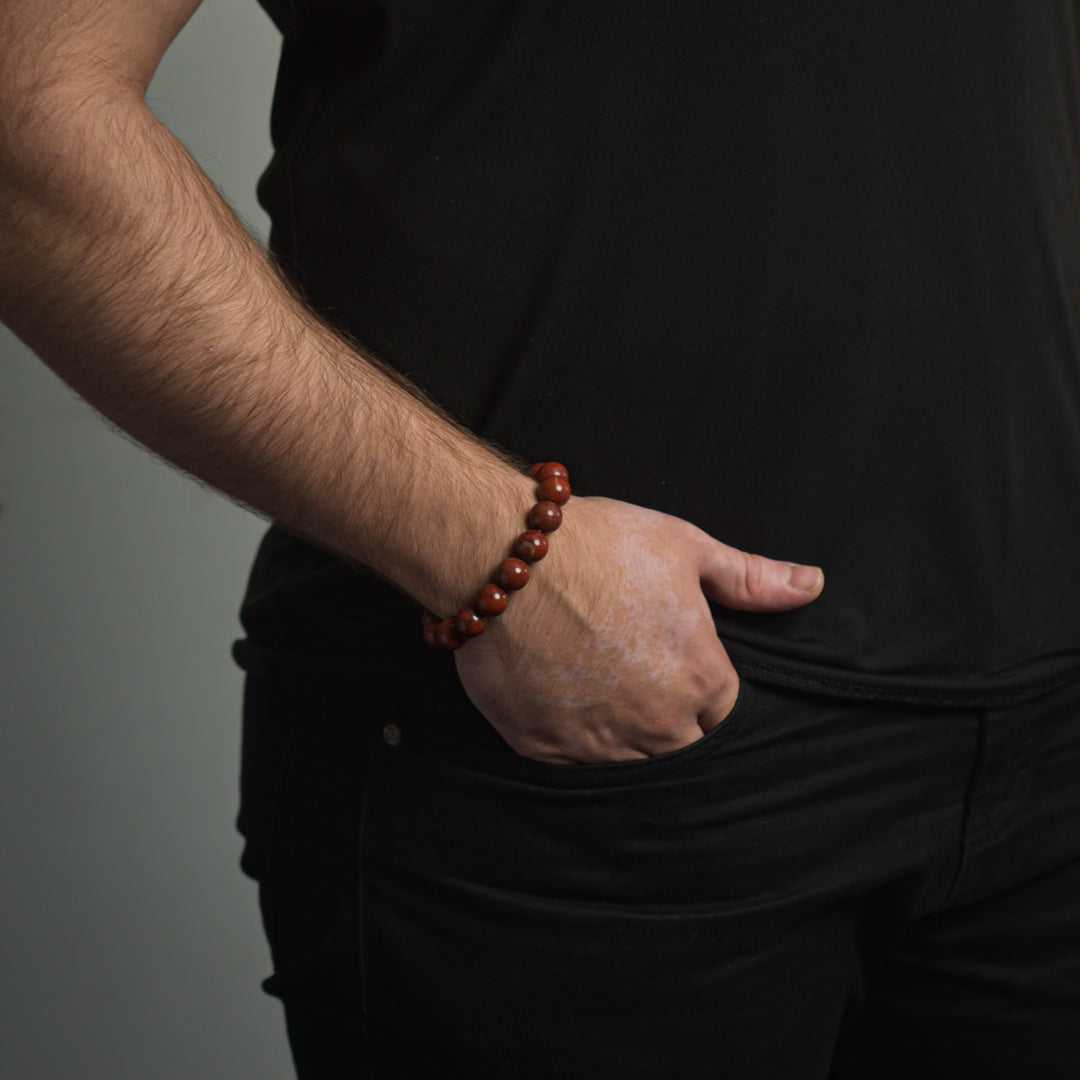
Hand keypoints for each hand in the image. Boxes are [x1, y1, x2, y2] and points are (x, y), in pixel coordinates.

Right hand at [454, 496, 822, 762]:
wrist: (503, 554)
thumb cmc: (599, 546)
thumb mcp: (686, 549)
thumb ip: (751, 578)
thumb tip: (811, 584)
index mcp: (700, 681)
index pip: (719, 709)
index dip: (696, 678)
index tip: (665, 651)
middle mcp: (656, 726)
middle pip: (677, 740)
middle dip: (661, 708)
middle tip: (623, 658)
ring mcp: (596, 743)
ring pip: (626, 756)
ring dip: (617, 724)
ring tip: (589, 670)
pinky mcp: (542, 746)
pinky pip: (570, 756)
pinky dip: (567, 728)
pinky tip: (555, 685)